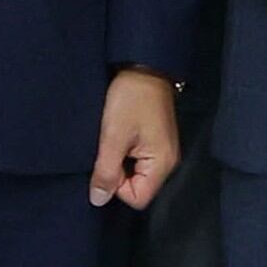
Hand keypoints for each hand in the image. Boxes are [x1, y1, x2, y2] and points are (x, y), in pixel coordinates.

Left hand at [90, 70, 179, 208]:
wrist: (143, 67)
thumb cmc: (129, 100)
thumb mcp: (113, 136)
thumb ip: (107, 171)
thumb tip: (98, 200)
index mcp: (162, 164)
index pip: (137, 198)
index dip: (117, 187)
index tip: (107, 161)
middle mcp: (168, 163)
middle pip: (138, 187)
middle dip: (117, 174)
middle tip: (108, 148)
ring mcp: (163, 151)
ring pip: (136, 174)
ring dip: (119, 162)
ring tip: (112, 141)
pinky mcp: (156, 141)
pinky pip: (138, 160)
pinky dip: (125, 153)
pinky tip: (118, 137)